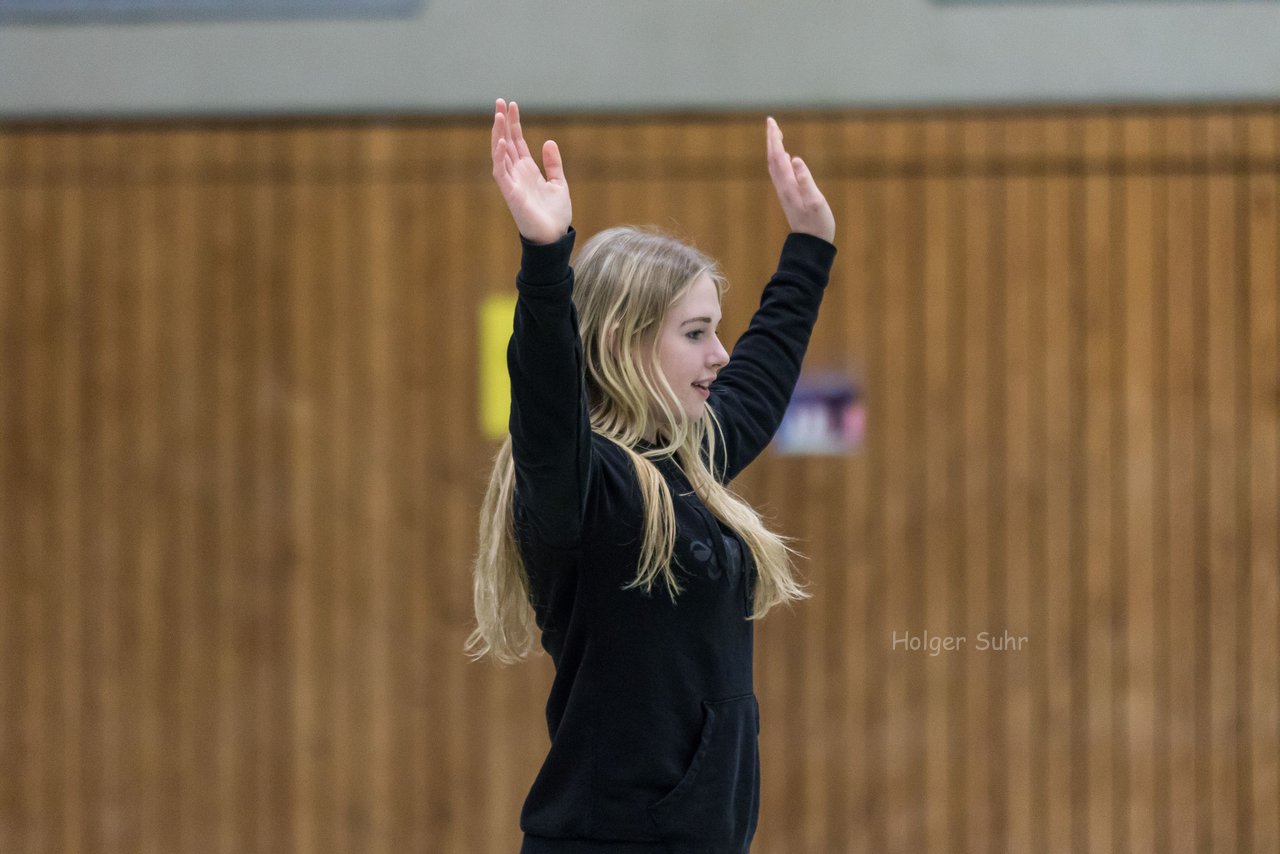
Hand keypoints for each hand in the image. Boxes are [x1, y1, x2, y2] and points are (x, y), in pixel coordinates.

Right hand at [490, 99, 571, 244]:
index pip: (517, 141)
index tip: (511, 104)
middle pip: (506, 142)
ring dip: (498, 134)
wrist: (554, 238)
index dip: (514, 123)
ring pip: (500, 153)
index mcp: (528, 170)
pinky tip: (501, 141)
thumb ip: (553, 164)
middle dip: (502, 122)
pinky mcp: (510, 193)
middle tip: (499, 101)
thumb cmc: (555, 216)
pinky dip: (499, 157)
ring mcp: (512, 182)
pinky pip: (501, 172)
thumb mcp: (559, 183)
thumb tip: (548, 141)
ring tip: (498, 115)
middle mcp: (517, 173)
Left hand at [765, 117, 835, 243]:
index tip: (771, 121)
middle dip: (772, 139)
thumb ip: (805, 180)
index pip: (777, 156)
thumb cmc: (817, 223)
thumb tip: (795, 159)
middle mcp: (783, 187)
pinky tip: (785, 157)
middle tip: (771, 122)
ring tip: (776, 135)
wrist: (811, 244)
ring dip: (774, 149)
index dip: (774, 138)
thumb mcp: (815, 201)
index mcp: (788, 185)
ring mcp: (785, 192)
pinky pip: (780, 173)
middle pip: (773, 158)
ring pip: (775, 165)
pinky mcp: (790, 197)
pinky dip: (780, 160)